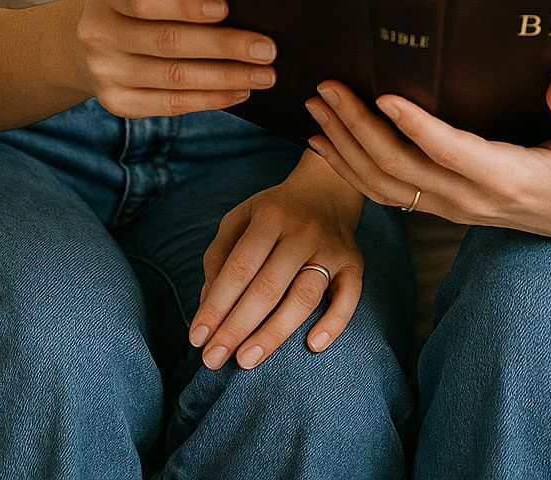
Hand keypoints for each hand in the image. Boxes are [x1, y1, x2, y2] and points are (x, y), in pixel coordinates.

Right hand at [63, 0, 275, 117]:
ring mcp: (105, 72)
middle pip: (167, 42)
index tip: (225, 8)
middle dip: (223, 46)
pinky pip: (171, 104)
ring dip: (226, 78)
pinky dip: (210, 99)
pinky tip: (239, 91)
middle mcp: (99, 34)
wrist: (94, 34)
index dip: (184, 4)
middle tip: (266, 48)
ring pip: (175, 78)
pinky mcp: (118, 102)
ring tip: (264, 74)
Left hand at [191, 154, 366, 369]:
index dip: (216, 305)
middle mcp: (303, 231)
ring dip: (274, 333)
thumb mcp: (239, 219)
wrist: (326, 190)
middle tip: (214, 359)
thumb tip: (208, 306)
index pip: (239, 268)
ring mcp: (331, 248)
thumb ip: (219, 257)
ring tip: (247, 359)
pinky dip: (334, 323)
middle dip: (237, 327)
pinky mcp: (354, 263)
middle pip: (268, 287)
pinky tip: (313, 345)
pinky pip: (349, 298)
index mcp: (270, 217)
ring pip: (304, 297)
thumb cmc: (273, 213)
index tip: (196, 338)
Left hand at [304, 73, 550, 252]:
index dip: (413, 125)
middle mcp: (474, 199)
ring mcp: (459, 208)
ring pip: (386, 187)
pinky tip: (327, 147)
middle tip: (326, 88)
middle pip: (401, 168)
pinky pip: (392, 196)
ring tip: (314, 110)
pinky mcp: (452, 208)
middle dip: (357, 128)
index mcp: (509, 178)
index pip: (449, 151)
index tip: (380, 92)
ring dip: (345, 148)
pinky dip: (354, 171)